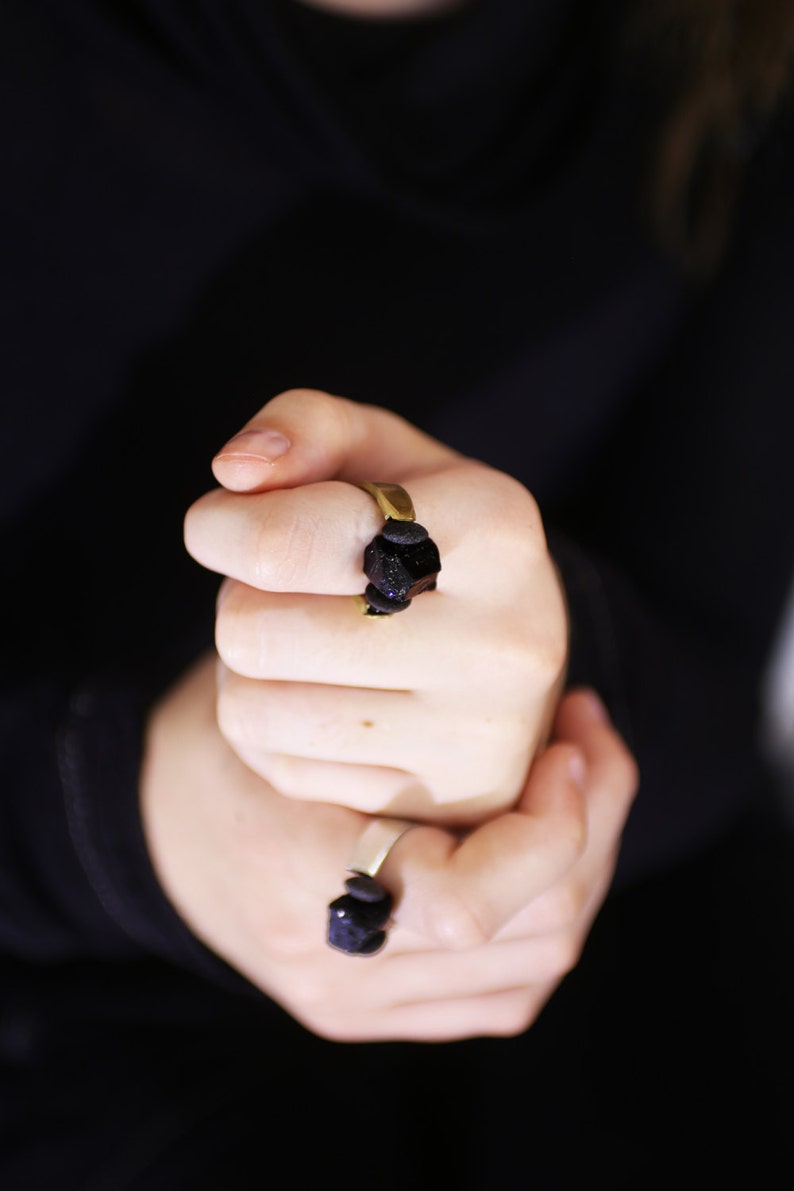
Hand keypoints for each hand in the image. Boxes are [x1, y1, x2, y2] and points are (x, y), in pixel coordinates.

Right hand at [141, 660, 637, 1041]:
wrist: (154, 828)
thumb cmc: (219, 741)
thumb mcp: (285, 699)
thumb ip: (396, 716)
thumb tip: (536, 695)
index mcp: (298, 881)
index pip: (466, 903)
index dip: (547, 825)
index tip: (565, 743)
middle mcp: (335, 965)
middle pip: (533, 932)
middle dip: (593, 825)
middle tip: (590, 739)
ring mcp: (358, 1002)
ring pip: (538, 963)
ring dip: (583, 865)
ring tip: (580, 780)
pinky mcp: (375, 1013)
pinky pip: (508, 993)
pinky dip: (547, 919)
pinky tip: (543, 847)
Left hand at [184, 389, 568, 823]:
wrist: (511, 650)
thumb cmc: (431, 537)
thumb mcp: (388, 458)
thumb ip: (308, 427)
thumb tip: (233, 470)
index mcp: (496, 527)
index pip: (290, 541)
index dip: (222, 526)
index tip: (221, 524)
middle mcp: (504, 640)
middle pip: (254, 630)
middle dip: (239, 599)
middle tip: (280, 591)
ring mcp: (477, 736)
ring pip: (252, 708)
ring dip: (247, 669)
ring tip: (301, 643)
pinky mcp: (441, 799)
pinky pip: (278, 767)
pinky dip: (272, 729)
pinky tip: (322, 698)